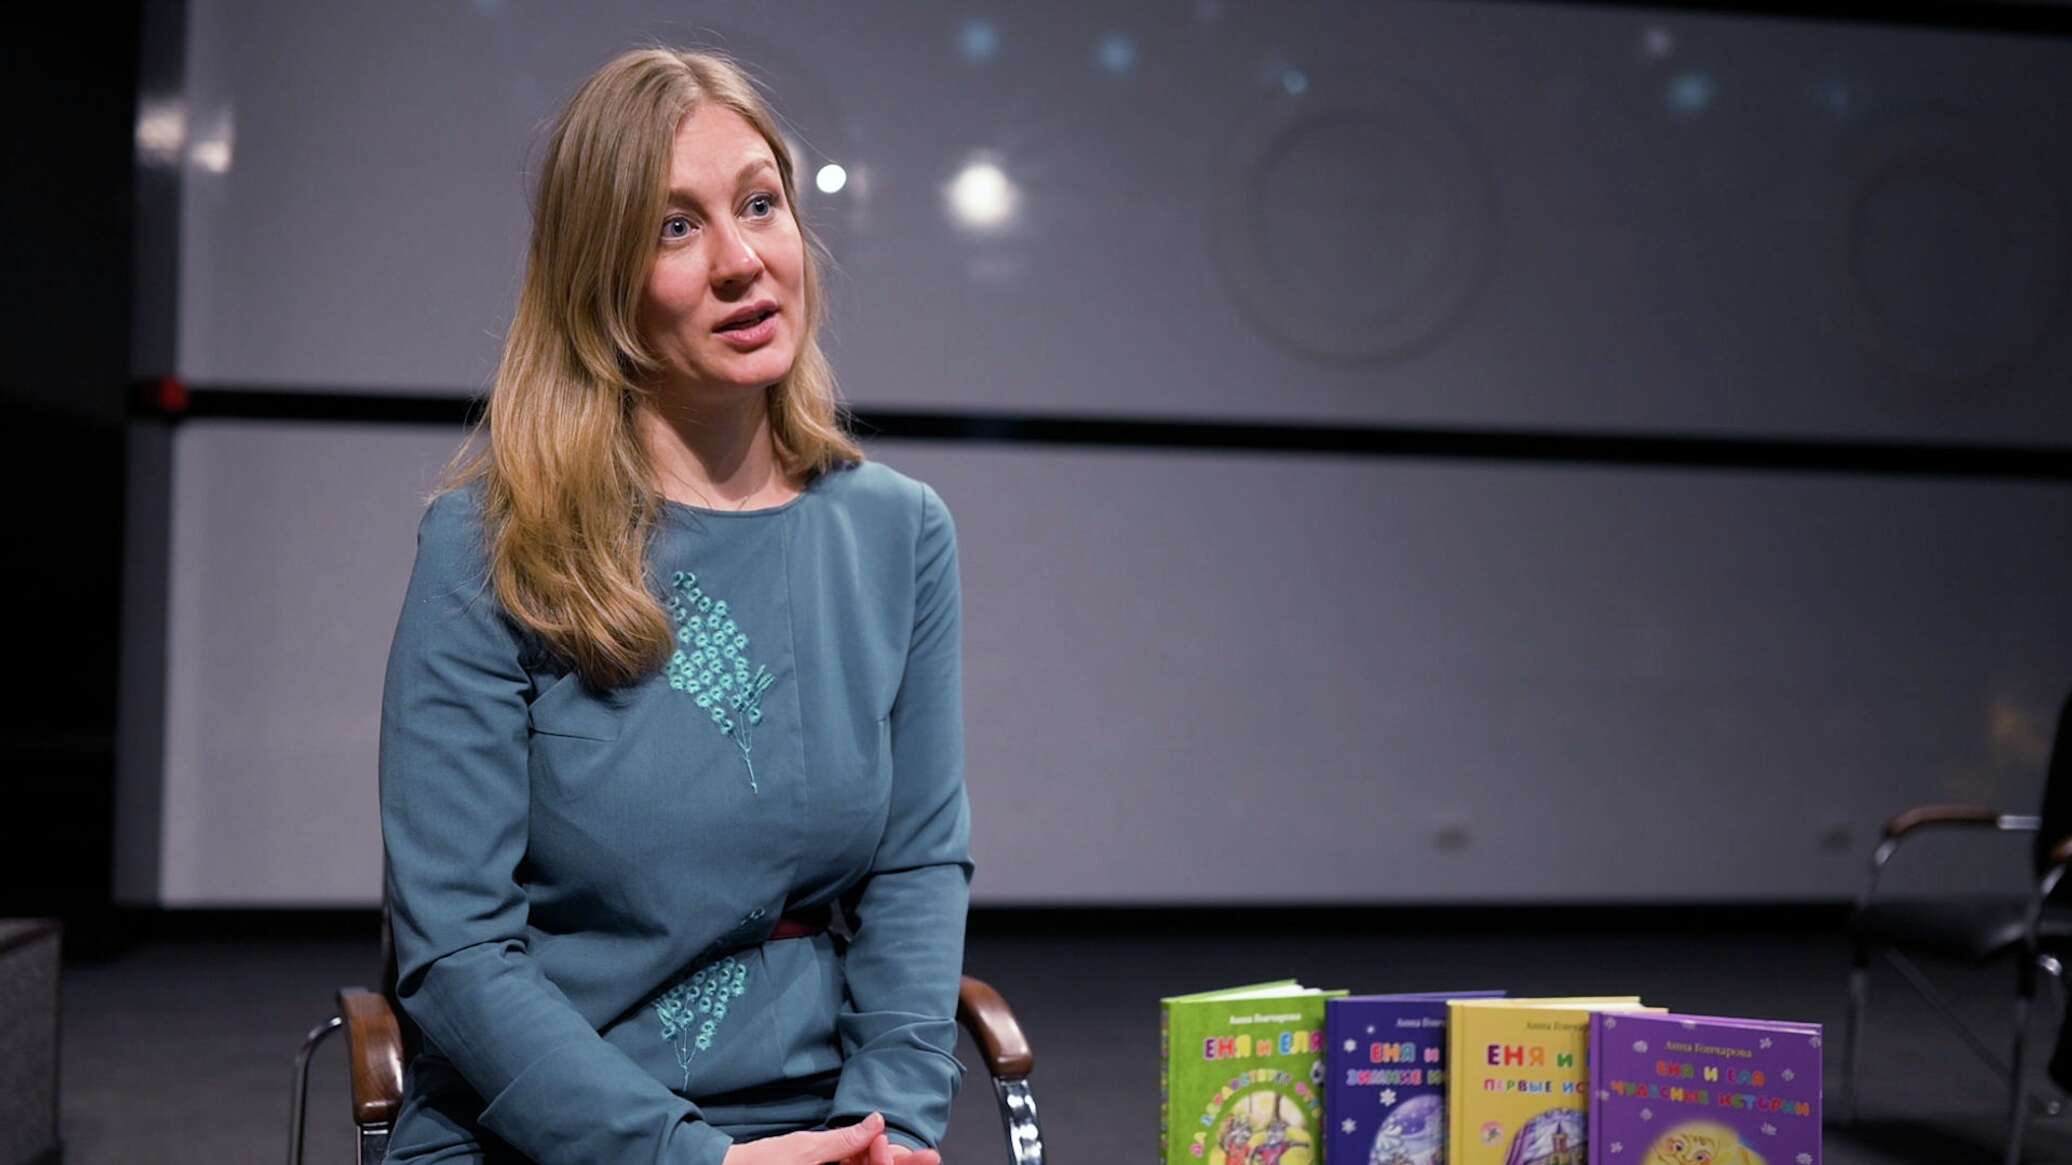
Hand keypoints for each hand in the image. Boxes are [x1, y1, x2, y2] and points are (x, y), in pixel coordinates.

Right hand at [717, 1112, 941, 1164]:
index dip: (901, 1164)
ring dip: (880, 1159)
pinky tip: (872, 1147)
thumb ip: (845, 1140)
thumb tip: (877, 1121)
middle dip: (898, 1163)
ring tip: (905, 1150)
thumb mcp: (807, 1149)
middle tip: (929, 1156)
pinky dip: (862, 1159)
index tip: (927, 1156)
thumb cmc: (764, 1164)